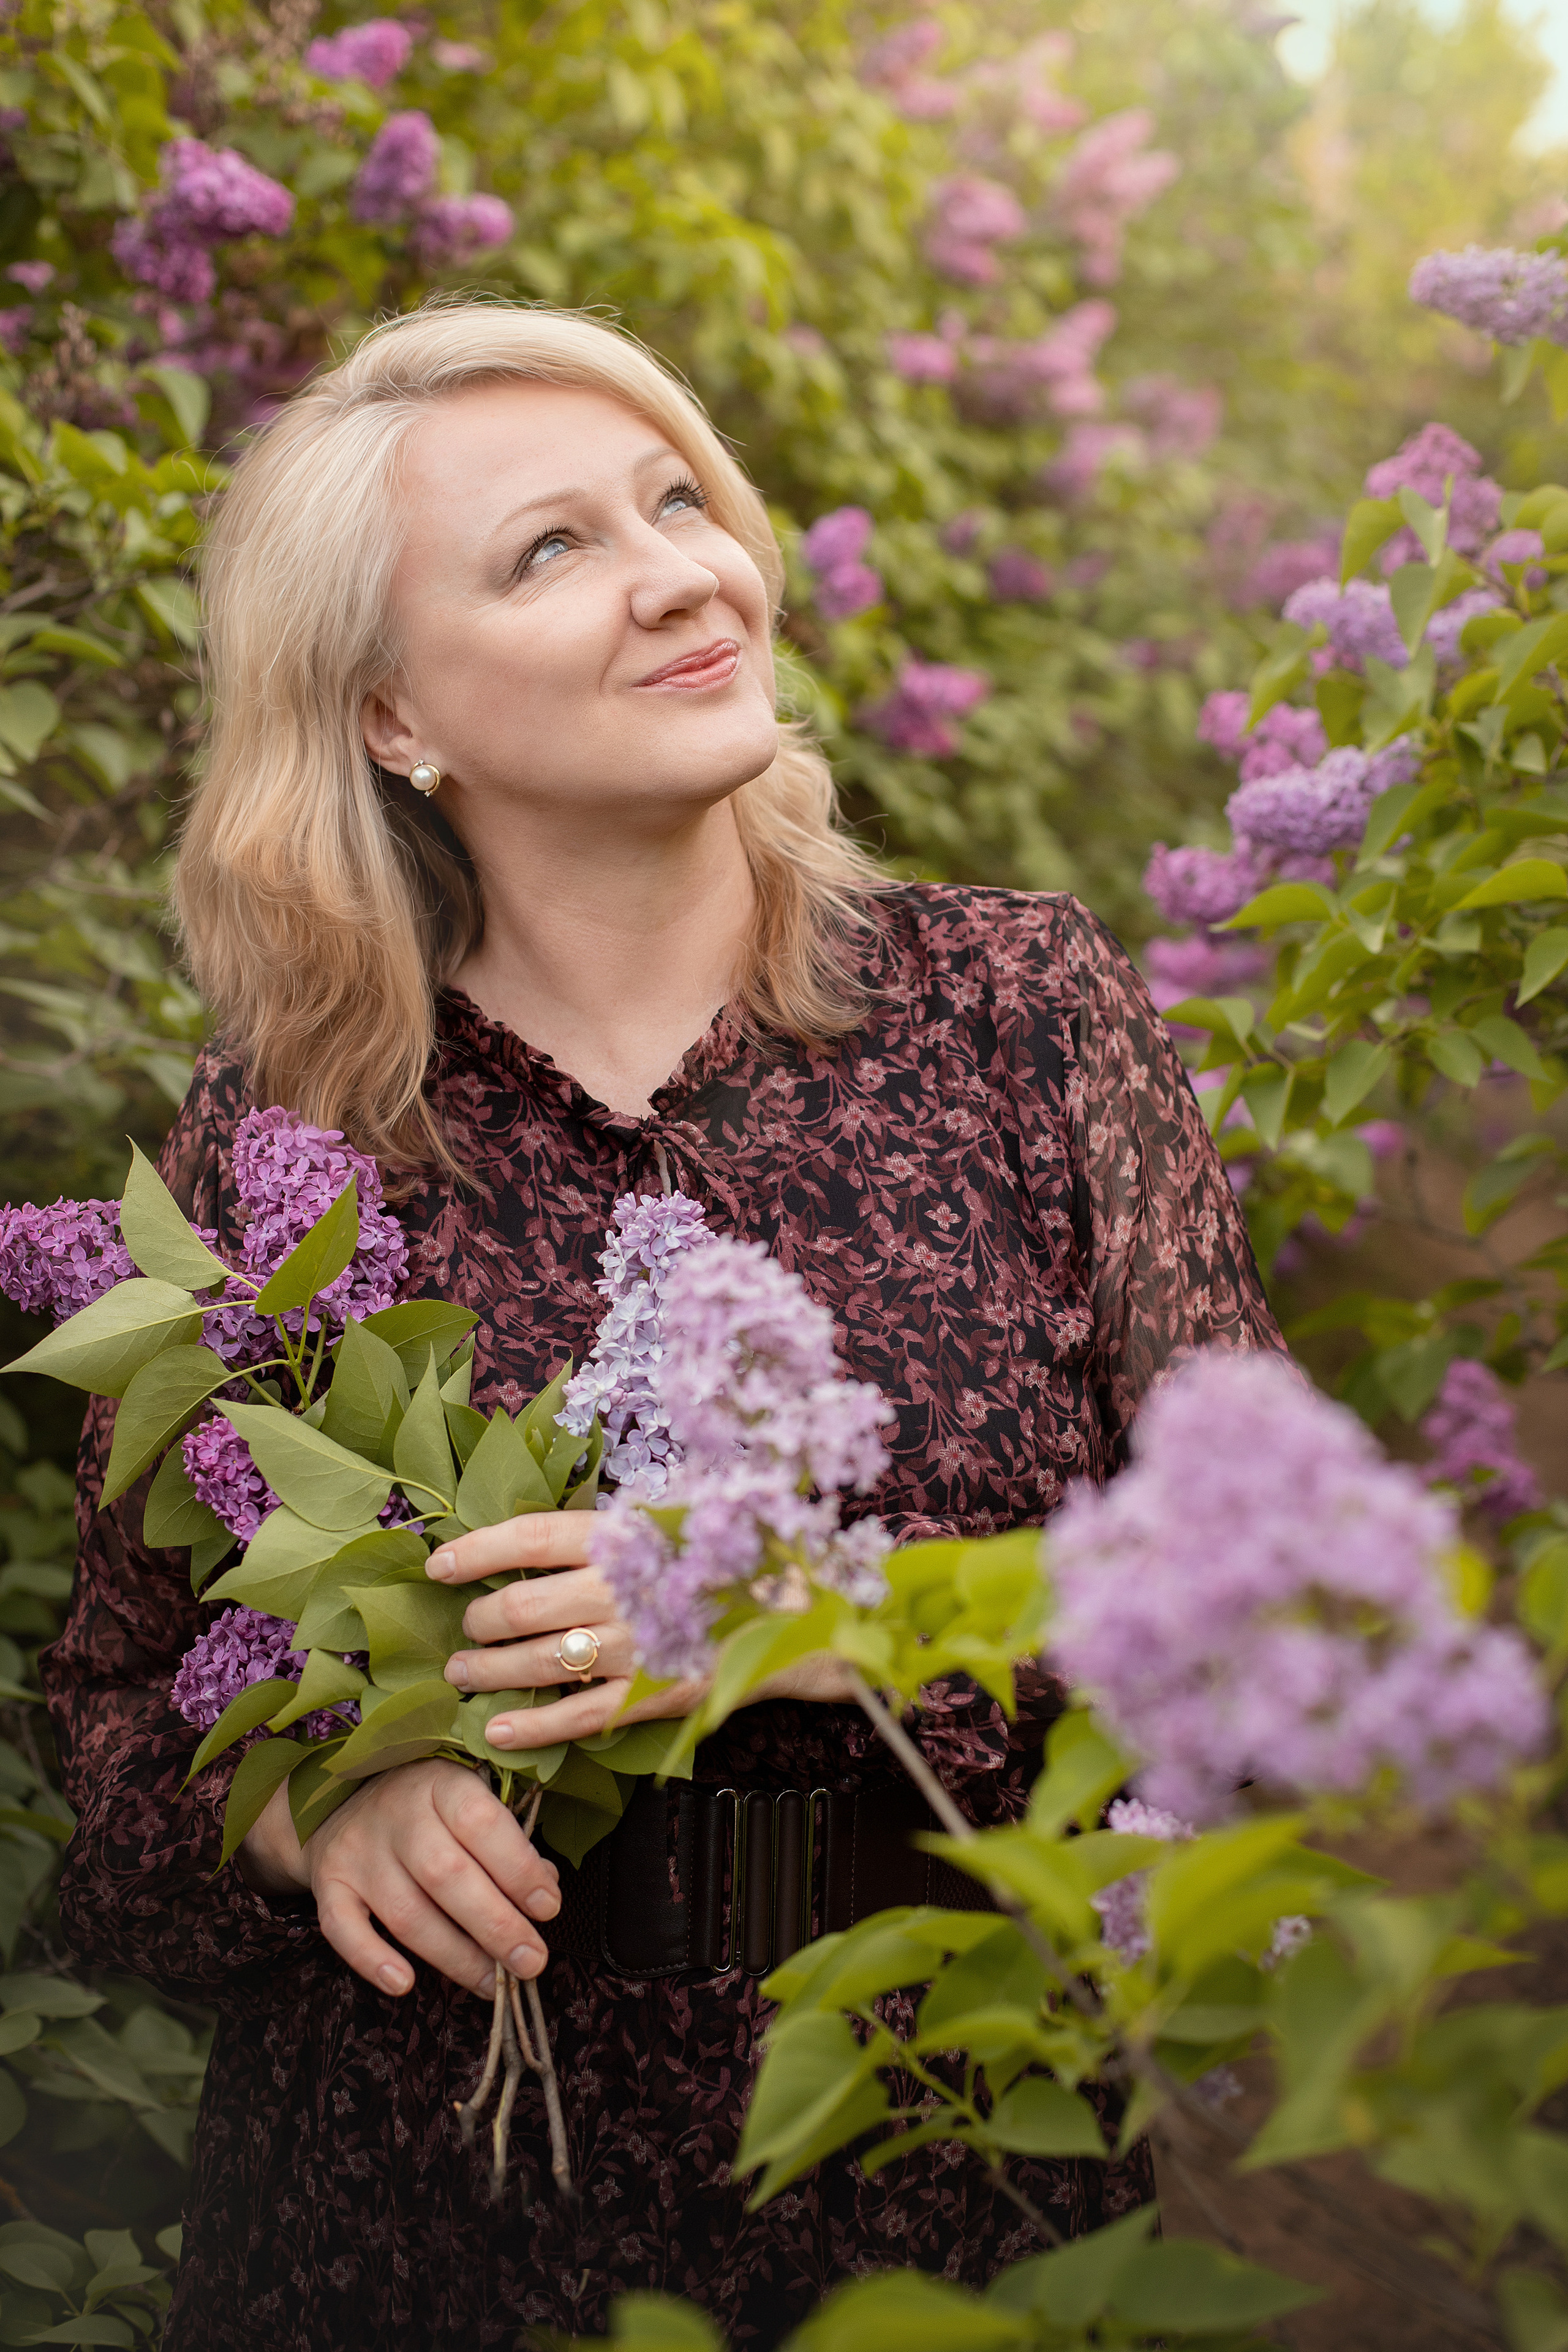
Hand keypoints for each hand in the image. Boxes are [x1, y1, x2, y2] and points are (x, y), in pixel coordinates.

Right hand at [237, 1757, 560, 1997]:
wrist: (341, 1800)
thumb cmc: (429, 1809)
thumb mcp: (471, 1802)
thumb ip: (509, 1843)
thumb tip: (545, 1889)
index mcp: (441, 1784)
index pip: (481, 1822)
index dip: (518, 1869)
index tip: (548, 1907)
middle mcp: (396, 1813)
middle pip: (446, 1875)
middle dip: (495, 1925)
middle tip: (531, 1961)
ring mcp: (358, 1850)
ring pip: (406, 1912)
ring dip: (453, 1956)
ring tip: (491, 1984)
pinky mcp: (328, 1883)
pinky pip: (342, 1928)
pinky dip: (371, 1959)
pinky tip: (404, 1984)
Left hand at [429, 1512, 857, 1744]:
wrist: (801, 1612)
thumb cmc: (727, 1555)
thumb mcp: (670, 1518)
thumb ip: (608, 1528)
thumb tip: (529, 1539)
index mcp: (625, 1534)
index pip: (529, 1538)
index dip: (475, 1551)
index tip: (438, 1564)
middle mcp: (623, 1587)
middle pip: (520, 1607)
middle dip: (477, 1624)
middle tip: (462, 1633)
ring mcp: (637, 1645)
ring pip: (539, 1664)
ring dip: (489, 1673)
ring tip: (464, 1675)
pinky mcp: (655, 1695)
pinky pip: (579, 1716)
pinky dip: (531, 1727)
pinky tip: (497, 1731)